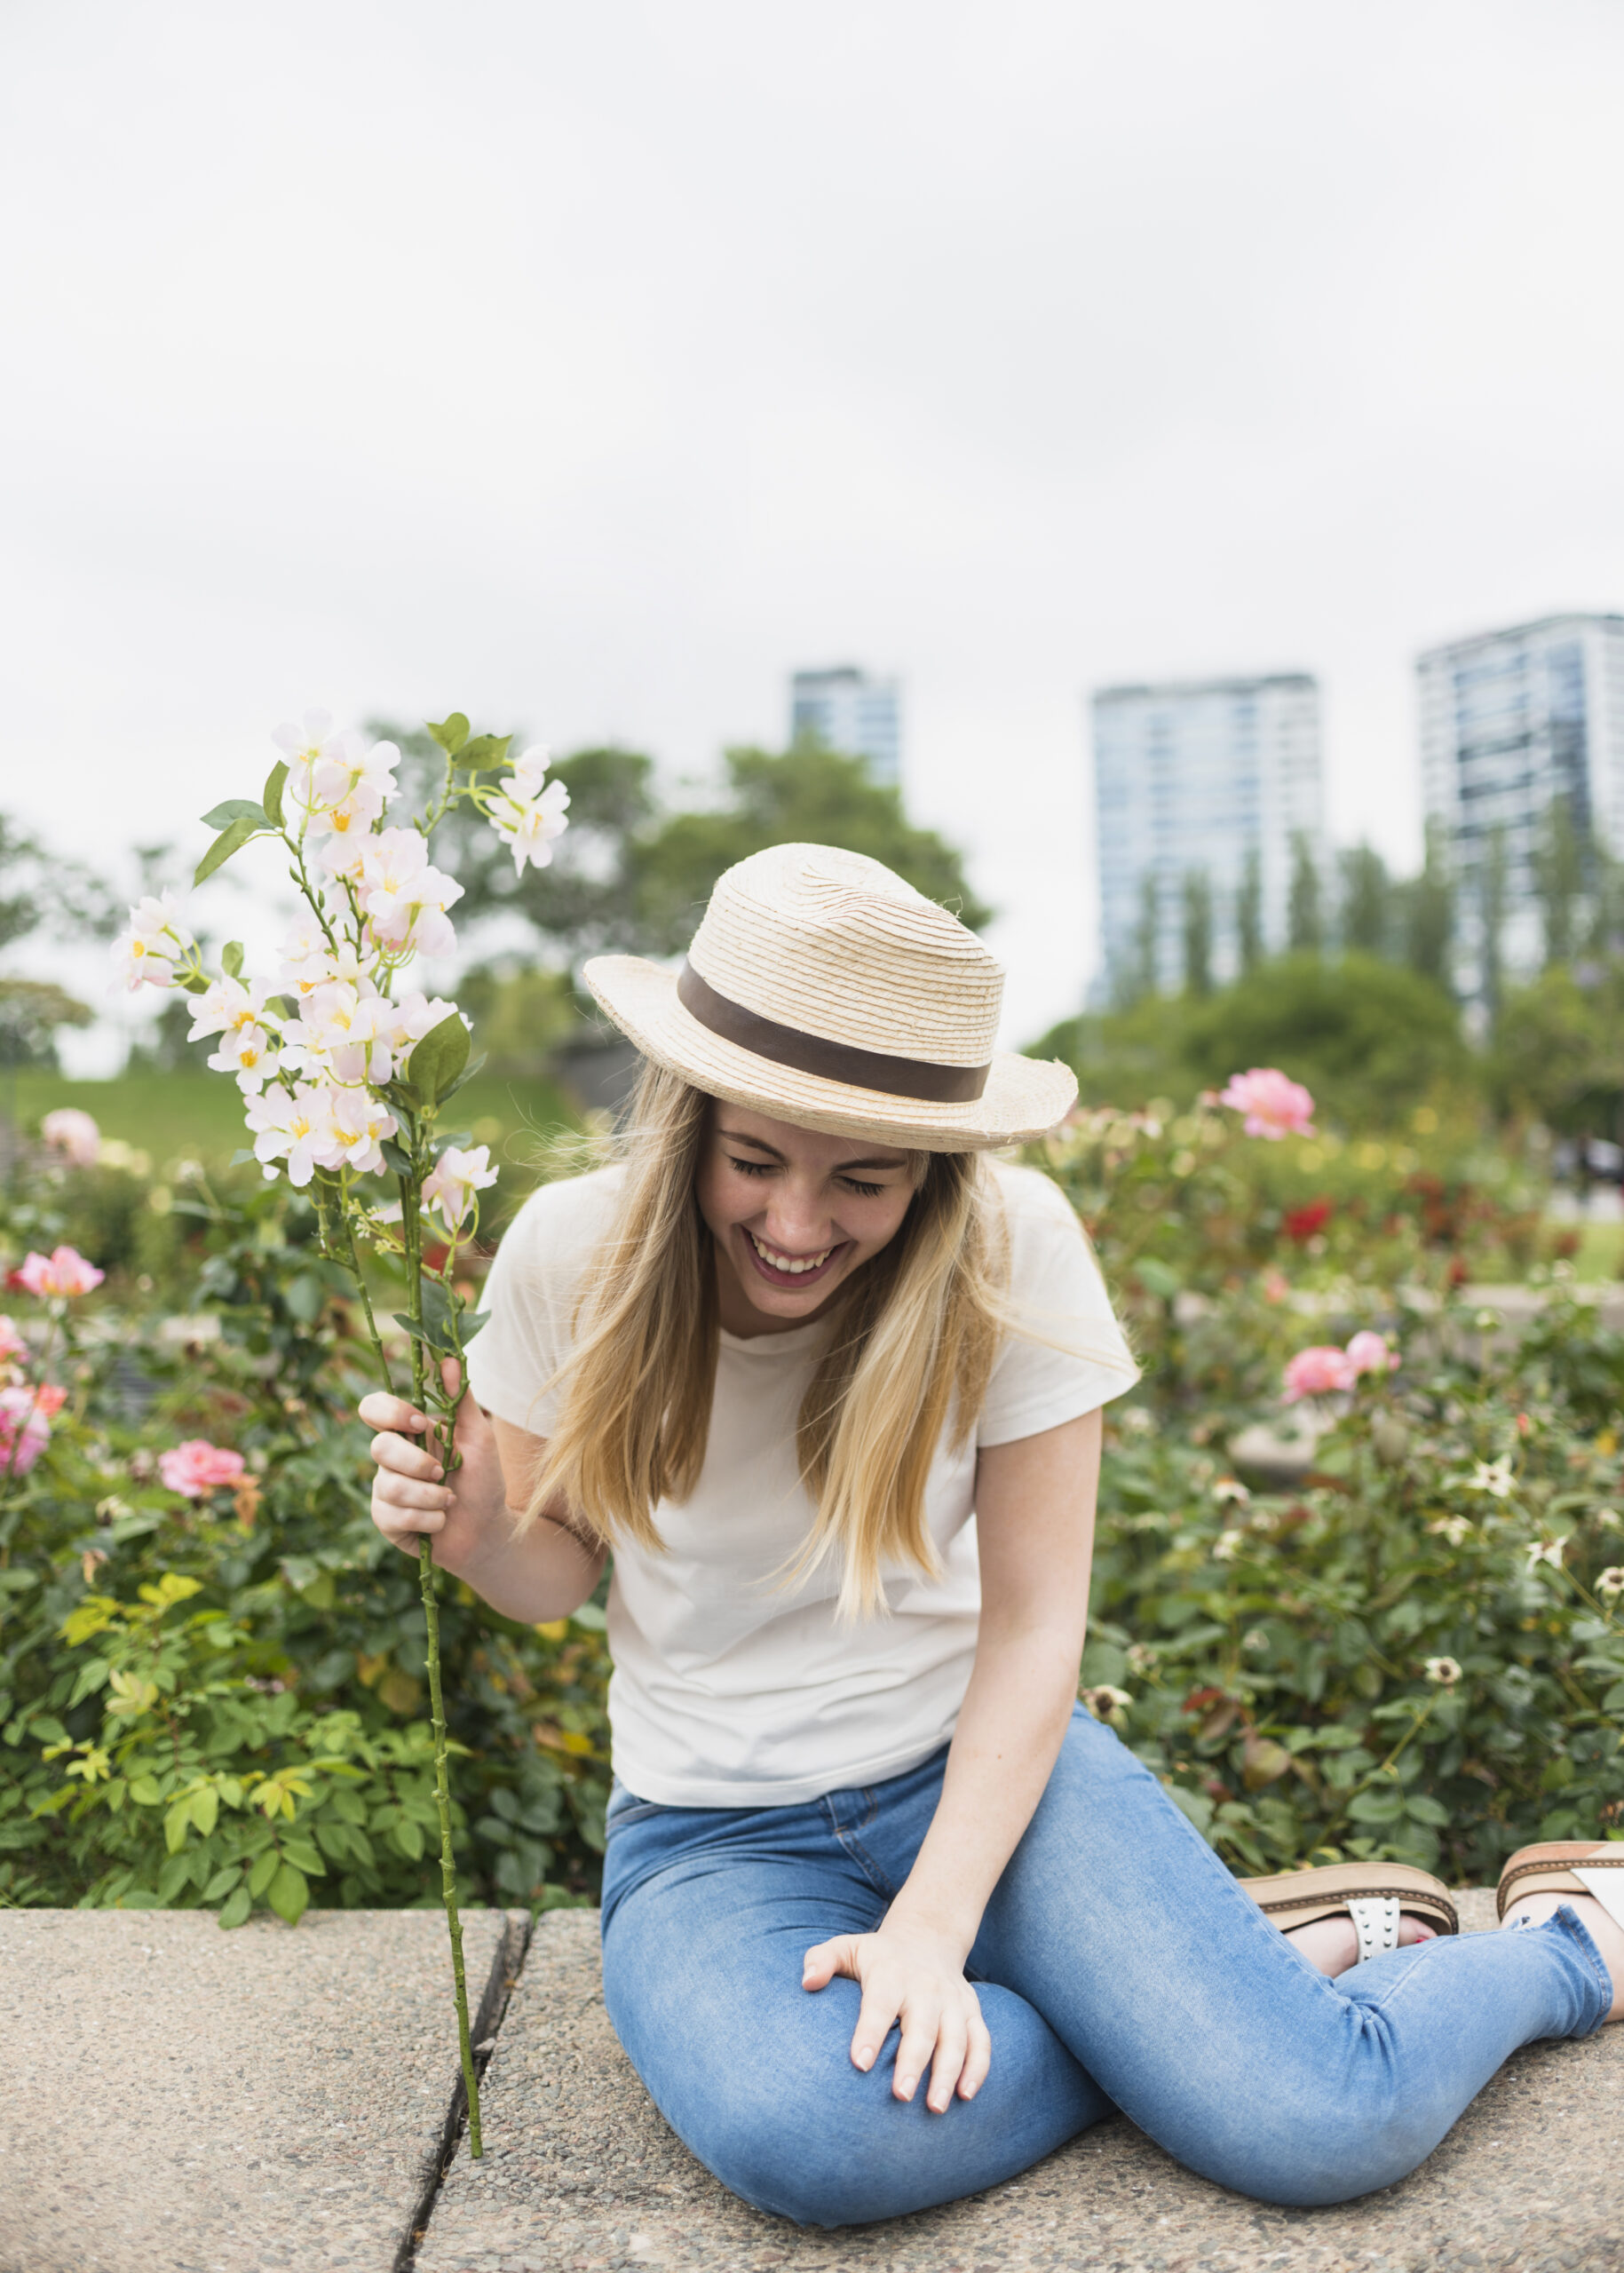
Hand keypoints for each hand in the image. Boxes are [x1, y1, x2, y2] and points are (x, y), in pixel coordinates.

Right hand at [359, 1357, 507, 1570]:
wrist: (488, 1530)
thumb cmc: (483, 1480)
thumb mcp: (479, 1437)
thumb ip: (461, 1399)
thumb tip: (450, 1357)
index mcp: (409, 1432)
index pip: (374, 1409)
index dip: (390, 1412)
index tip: (420, 1423)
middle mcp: (390, 1459)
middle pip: (379, 1447)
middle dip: (417, 1463)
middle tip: (443, 1472)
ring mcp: (384, 1490)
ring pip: (389, 1486)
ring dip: (430, 1497)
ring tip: (449, 1501)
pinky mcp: (385, 1521)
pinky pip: (394, 1516)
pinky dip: (428, 1520)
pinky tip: (440, 1521)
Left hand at [802, 1919, 991, 2111]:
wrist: (928, 1938)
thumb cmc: (877, 1956)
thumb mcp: (847, 1947)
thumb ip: (822, 1960)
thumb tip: (807, 1982)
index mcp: (891, 1973)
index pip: (880, 2004)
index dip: (871, 2032)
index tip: (860, 2063)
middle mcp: (925, 1987)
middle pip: (922, 2026)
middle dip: (913, 2062)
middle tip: (899, 2095)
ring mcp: (952, 2000)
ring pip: (956, 2038)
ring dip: (948, 2072)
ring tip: (935, 2107)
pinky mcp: (971, 2012)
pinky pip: (981, 2041)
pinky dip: (978, 2068)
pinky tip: (965, 2096)